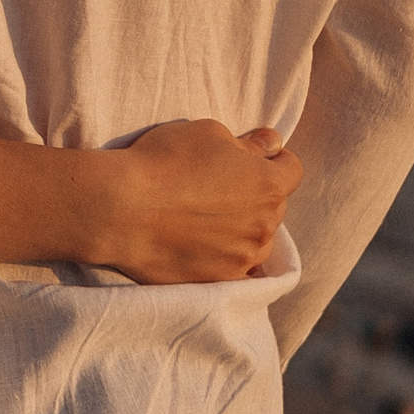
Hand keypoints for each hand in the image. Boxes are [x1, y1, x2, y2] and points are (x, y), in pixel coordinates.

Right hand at [0, 120, 300, 283]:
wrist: (122, 208)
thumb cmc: (164, 161)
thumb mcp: (207, 132)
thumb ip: (248, 142)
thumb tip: (271, 144)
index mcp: (268, 184)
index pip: (291, 169)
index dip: (273, 159)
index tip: (251, 157)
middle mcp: (266, 225)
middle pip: (273, 206)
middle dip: (254, 194)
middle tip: (216, 186)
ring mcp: (244, 258)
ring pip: (255, 239)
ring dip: (240, 228)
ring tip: (202, 218)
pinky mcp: (220, 281)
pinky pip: (233, 267)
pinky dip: (220, 254)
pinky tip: (194, 241)